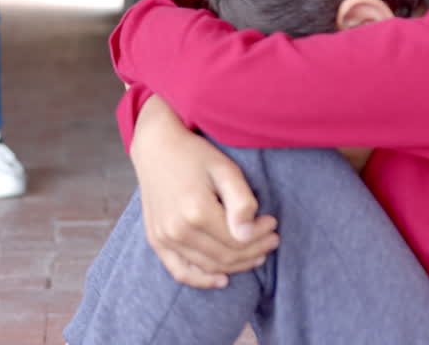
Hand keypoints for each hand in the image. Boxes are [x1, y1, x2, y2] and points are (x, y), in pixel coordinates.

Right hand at [130, 95, 279, 288]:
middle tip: (271, 240)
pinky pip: (180, 272)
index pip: (239, 239)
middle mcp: (177, 230)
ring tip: (256, 254)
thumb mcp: (225, 169)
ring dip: (237, 265)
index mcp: (196, 211)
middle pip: (226, 256)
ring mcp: (164, 238)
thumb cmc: (194, 155)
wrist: (156, 148)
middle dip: (254, 251)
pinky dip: (202, 280)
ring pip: (209, 266)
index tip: (272, 224)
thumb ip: (241, 201)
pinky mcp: (156, 240)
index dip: (260, 236)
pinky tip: (223, 279)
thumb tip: (247, 235)